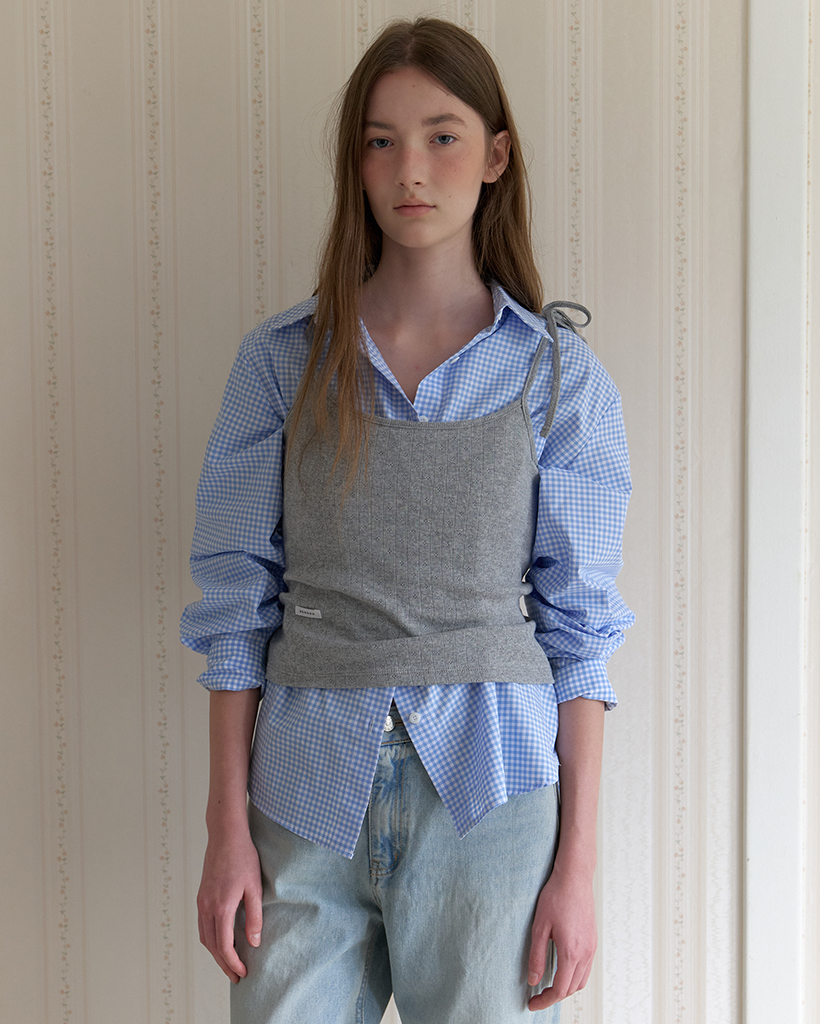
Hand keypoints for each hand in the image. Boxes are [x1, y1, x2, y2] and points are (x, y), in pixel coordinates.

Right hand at [197, 825, 262, 982]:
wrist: (225, 835)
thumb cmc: (244, 857)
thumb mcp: (255, 887)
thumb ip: (255, 916)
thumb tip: (254, 942)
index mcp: (221, 907)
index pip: (224, 946)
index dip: (233, 963)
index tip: (243, 973)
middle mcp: (207, 907)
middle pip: (212, 946)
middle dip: (224, 964)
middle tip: (236, 976)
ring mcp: (201, 902)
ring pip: (205, 937)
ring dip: (216, 953)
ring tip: (229, 962)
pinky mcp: (201, 896)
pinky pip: (203, 925)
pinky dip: (211, 939)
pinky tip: (221, 940)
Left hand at [527, 868, 596, 1010]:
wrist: (574, 878)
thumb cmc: (556, 897)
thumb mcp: (539, 927)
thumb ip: (536, 956)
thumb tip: (533, 980)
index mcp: (571, 952)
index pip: (560, 989)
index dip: (545, 1000)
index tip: (532, 1003)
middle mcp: (585, 953)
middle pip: (572, 989)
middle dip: (554, 996)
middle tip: (538, 996)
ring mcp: (592, 947)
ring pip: (581, 980)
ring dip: (566, 987)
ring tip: (549, 985)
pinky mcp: (593, 940)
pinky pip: (586, 968)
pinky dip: (574, 976)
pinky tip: (562, 969)